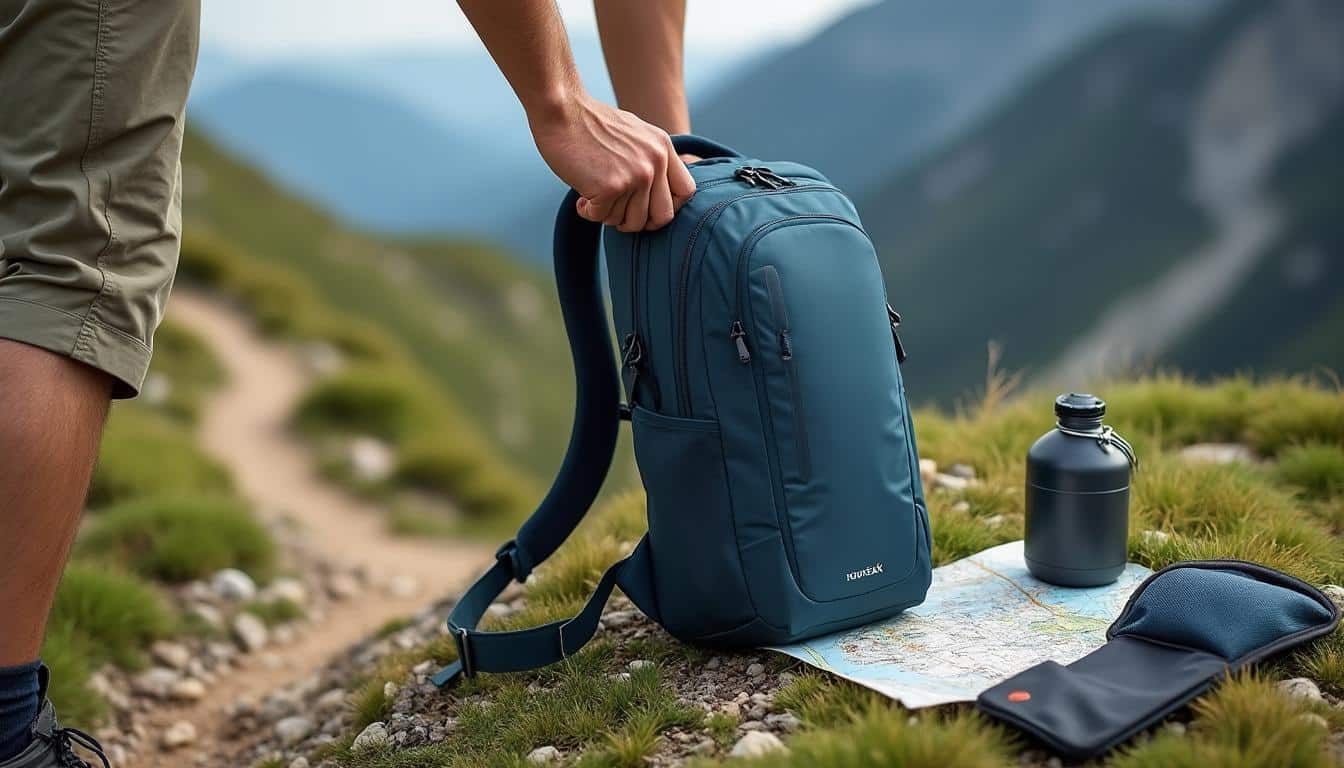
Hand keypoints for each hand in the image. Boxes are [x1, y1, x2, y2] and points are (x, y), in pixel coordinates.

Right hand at [529, 90, 696, 231]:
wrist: (562, 110)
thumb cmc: (590, 124)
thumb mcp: (635, 134)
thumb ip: (651, 159)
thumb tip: (657, 192)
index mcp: (663, 148)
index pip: (685, 192)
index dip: (667, 207)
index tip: (647, 208)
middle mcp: (655, 163)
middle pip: (662, 217)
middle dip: (639, 222)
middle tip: (618, 212)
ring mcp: (635, 175)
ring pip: (630, 222)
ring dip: (610, 216)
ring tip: (595, 198)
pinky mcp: (611, 187)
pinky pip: (603, 218)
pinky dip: (589, 212)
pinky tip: (581, 199)